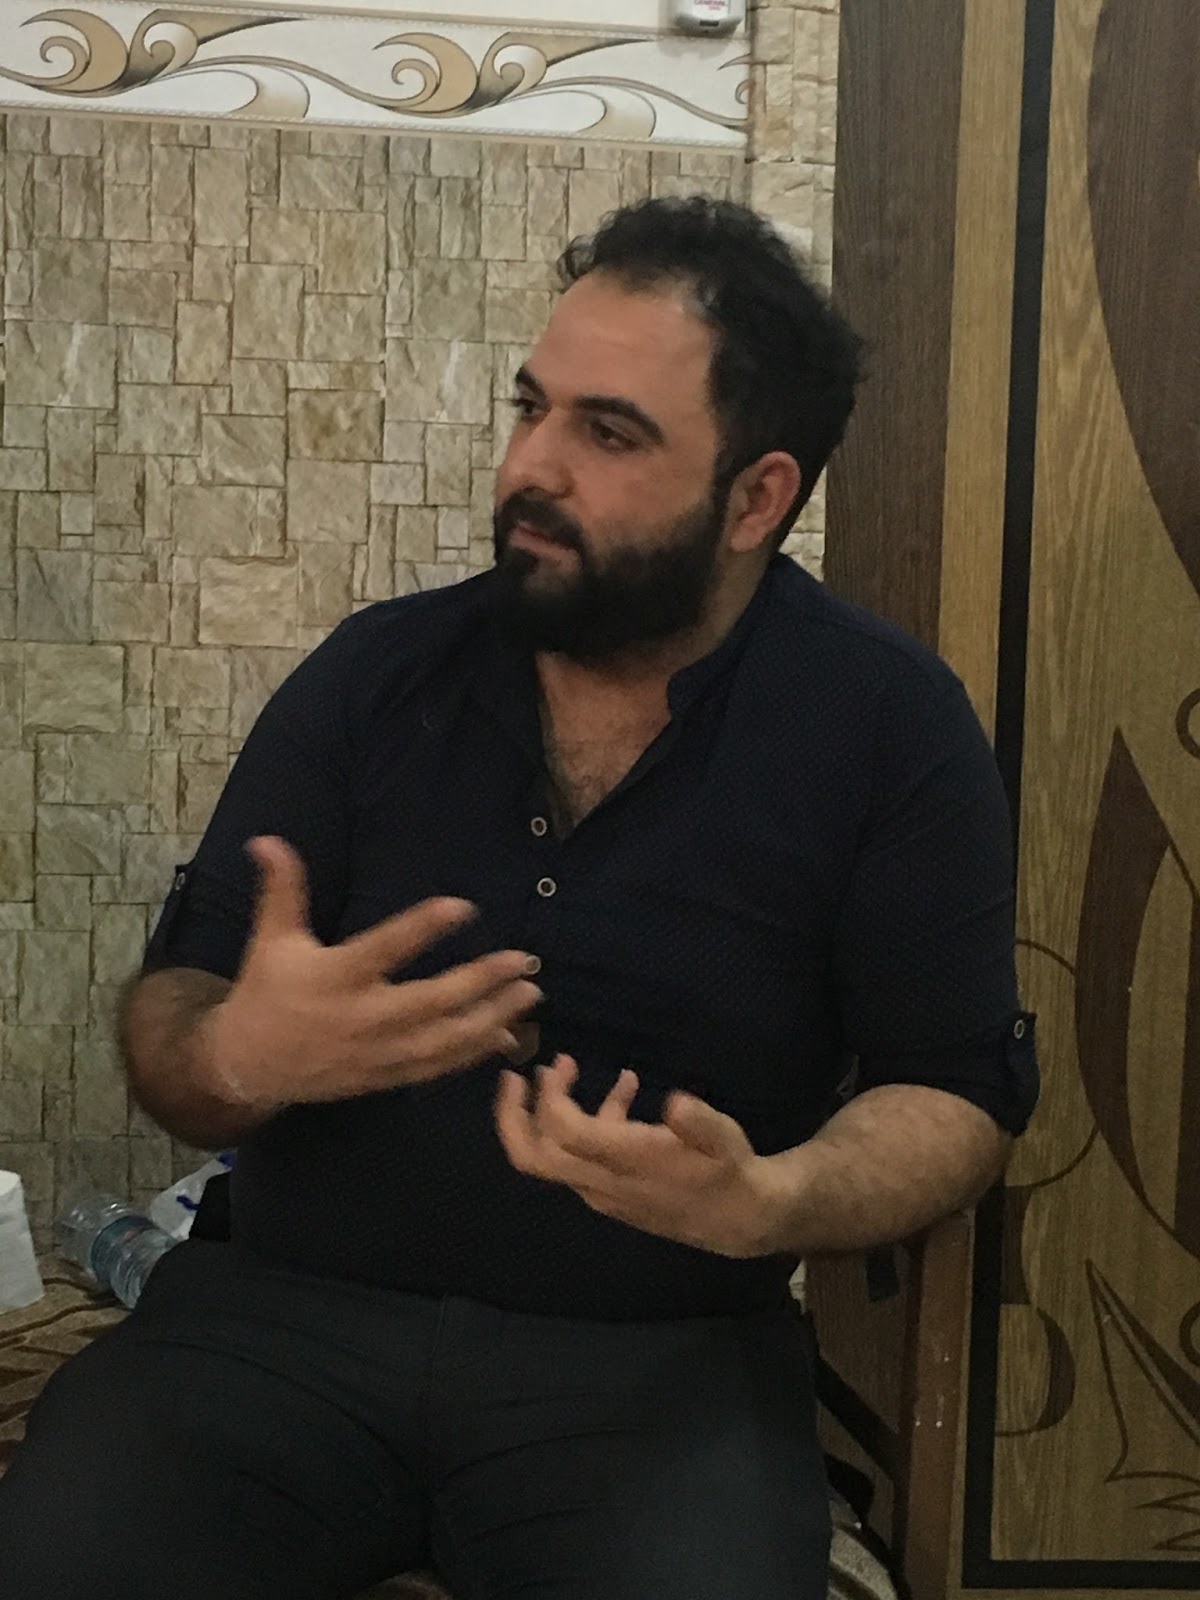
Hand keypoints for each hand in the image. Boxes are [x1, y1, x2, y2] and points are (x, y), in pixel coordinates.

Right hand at [208, 836, 542, 1105]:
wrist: (250, 1065)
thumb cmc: (266, 992)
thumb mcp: (272, 938)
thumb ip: (282, 888)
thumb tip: (267, 838)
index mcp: (336, 977)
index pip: (386, 948)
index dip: (424, 927)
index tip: (465, 906)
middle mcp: (362, 1017)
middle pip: (431, 1001)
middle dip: (481, 981)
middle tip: (523, 959)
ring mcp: (378, 1052)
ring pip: (444, 1039)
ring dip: (492, 1017)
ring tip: (529, 993)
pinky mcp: (386, 1076)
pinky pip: (437, 1068)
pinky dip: (474, 1054)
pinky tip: (508, 1035)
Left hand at [495, 1054, 782, 1257]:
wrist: (738, 1219)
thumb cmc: (729, 1172)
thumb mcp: (725, 1141)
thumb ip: (699, 1121)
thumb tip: (676, 1102)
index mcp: (625, 1161)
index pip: (564, 1132)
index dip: (551, 1097)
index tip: (560, 1062)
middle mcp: (603, 1180)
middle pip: (533, 1157)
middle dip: (514, 1115)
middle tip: (516, 1076)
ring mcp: (603, 1188)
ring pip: (551, 1157)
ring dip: (548, 1112)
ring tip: (567, 1067)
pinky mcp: (612, 1189)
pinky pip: (579, 1156)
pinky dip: (585, 1120)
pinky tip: (623, 1089)